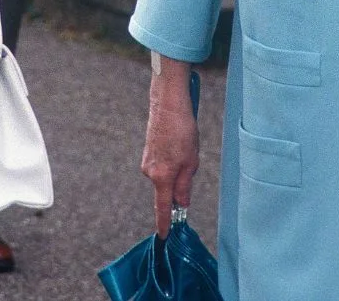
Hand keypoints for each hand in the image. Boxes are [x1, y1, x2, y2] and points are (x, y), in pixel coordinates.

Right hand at [141, 59, 199, 238]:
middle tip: (191, 160)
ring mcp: (147, 160)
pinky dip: (172, 159)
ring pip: (166, 175)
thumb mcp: (191, 161)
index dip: (165, 223)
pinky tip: (179, 142)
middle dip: (180, 183)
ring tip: (186, 145)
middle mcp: (149, 171)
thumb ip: (185, 186)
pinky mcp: (148, 151)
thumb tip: (181, 203)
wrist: (168, 103)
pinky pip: (163, 164)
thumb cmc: (182, 130)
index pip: (163, 208)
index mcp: (161, 177)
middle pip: (167, 189)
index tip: (164, 236)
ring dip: (178, 168)